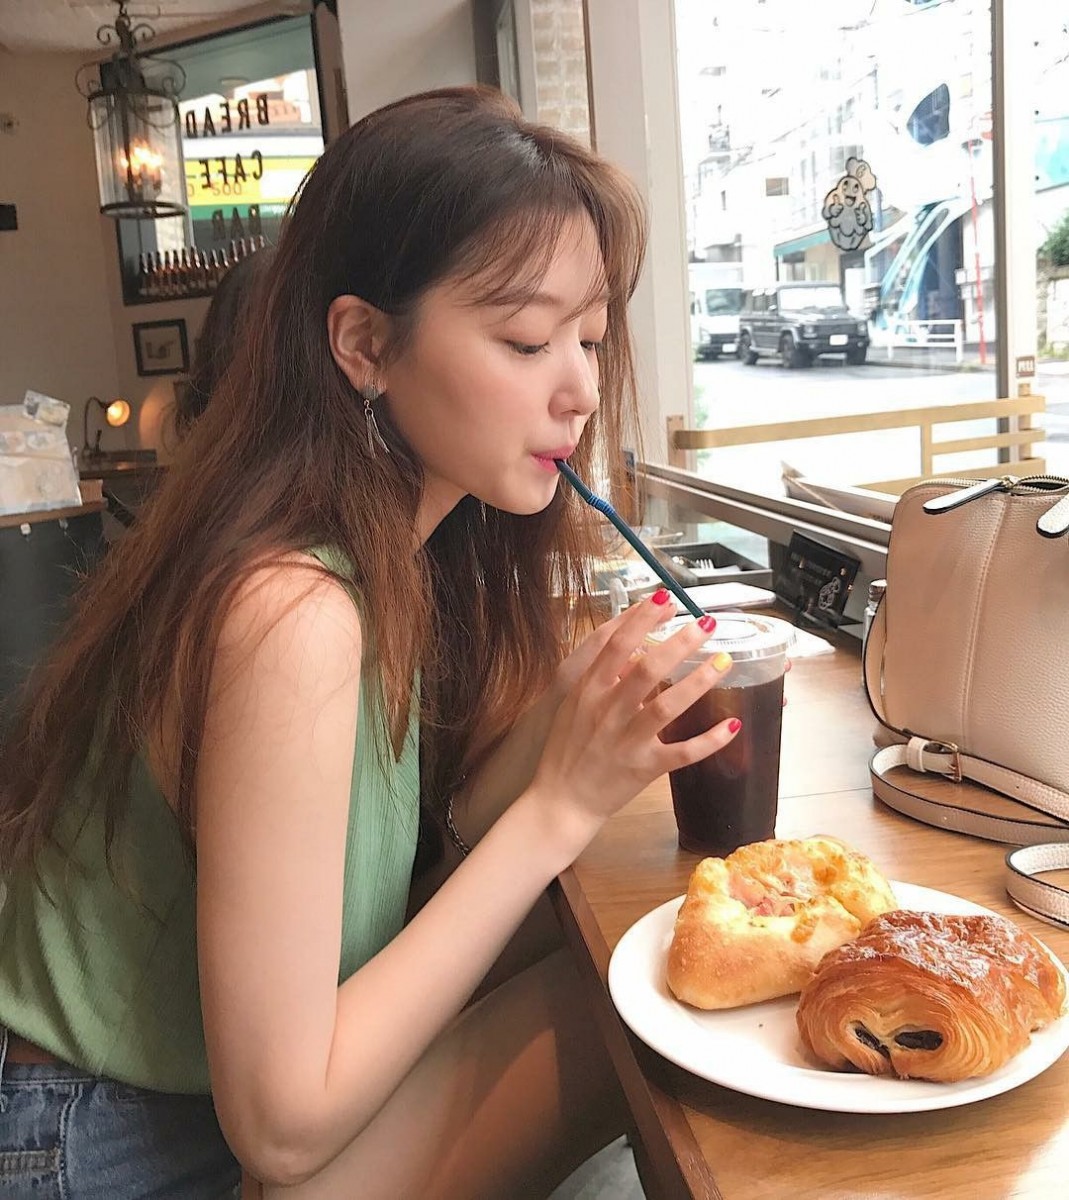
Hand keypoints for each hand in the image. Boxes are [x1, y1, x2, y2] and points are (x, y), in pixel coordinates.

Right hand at [527, 590, 739, 856]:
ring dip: (698, 682)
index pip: (615, 645)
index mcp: (589, 691)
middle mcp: (608, 712)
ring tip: (724, 660)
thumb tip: (637, 647)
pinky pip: (682, 752)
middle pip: (646, 669)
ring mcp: (627, 741)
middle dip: (679, 642)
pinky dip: (710, 740)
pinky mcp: (644, 768)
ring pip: (667, 706)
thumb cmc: (568, 748)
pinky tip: (733, 724)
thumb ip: (603, 675)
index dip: (641, 618)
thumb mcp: (576, 704)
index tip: (665, 597)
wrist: (561, 800)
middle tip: (706, 623)